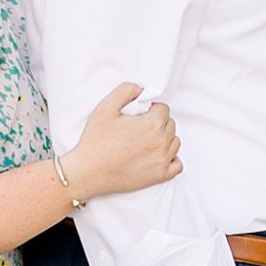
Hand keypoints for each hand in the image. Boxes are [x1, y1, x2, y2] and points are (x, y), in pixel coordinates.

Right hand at [64, 82, 182, 200]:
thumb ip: (126, 90)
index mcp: (153, 123)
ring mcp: (163, 160)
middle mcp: (162, 142)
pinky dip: (170, 159)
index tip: (137, 117)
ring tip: (144, 143)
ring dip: (164, 140)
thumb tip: (141, 90)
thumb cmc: (95, 141)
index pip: (163, 108)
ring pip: (174, 142)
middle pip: (170, 124)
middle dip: (157, 123)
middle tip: (137, 130)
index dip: (150, 110)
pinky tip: (155, 156)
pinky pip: (177, 165)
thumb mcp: (105, 107)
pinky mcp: (160, 176)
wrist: (88, 173)